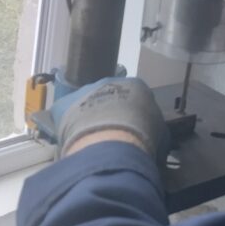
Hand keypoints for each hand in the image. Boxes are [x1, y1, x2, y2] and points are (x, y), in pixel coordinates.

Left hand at [31, 77, 168, 161]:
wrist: (112, 143)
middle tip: (112, 136)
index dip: (134, 114)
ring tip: (92, 142)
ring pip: (85, 104)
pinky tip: (74, 142)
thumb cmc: (143, 137)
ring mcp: (84, 91)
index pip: (135, 95)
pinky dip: (68, 126)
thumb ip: (154, 129)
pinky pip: (65, 115)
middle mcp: (109, 81)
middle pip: (108, 96)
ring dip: (88, 118)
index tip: (134, 129)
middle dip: (109, 113)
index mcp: (136, 85)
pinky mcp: (63, 105)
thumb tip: (153, 136)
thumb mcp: (160, 134)